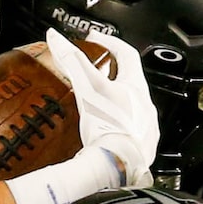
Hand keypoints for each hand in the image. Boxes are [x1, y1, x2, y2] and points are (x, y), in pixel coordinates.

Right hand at [45, 26, 158, 186]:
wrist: (117, 165)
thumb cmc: (107, 127)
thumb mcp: (87, 88)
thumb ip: (72, 61)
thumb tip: (56, 38)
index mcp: (136, 87)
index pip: (126, 54)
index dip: (110, 43)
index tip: (96, 40)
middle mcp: (146, 106)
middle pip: (131, 82)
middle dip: (114, 76)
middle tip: (96, 75)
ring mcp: (146, 129)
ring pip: (133, 109)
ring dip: (118, 104)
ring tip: (100, 108)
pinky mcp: (143, 150)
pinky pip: (132, 134)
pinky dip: (119, 130)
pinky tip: (108, 135)